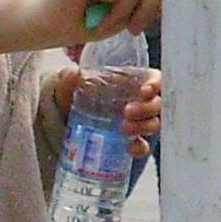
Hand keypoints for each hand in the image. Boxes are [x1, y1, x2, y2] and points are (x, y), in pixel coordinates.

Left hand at [47, 64, 164, 159]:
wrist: (65, 124)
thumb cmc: (74, 98)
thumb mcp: (68, 87)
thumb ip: (69, 79)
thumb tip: (72, 73)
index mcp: (127, 83)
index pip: (152, 78)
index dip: (155, 83)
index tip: (145, 90)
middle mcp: (136, 101)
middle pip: (155, 103)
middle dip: (146, 108)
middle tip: (127, 112)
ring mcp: (135, 122)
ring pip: (152, 123)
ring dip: (143, 126)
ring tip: (123, 130)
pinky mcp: (130, 141)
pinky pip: (143, 145)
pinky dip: (139, 148)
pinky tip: (129, 148)